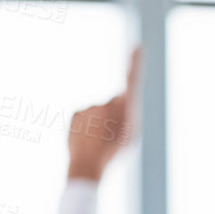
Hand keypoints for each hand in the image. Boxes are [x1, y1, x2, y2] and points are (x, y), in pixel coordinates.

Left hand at [67, 48, 142, 182]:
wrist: (87, 167)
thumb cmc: (113, 153)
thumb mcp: (130, 135)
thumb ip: (127, 113)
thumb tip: (119, 98)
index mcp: (126, 110)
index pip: (132, 81)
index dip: (135, 63)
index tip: (137, 46)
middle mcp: (109, 104)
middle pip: (115, 102)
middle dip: (113, 114)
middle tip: (111, 136)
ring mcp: (92, 107)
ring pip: (98, 111)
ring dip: (98, 122)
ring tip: (97, 141)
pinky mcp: (77, 112)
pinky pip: (84, 116)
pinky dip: (85, 125)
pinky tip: (86, 138)